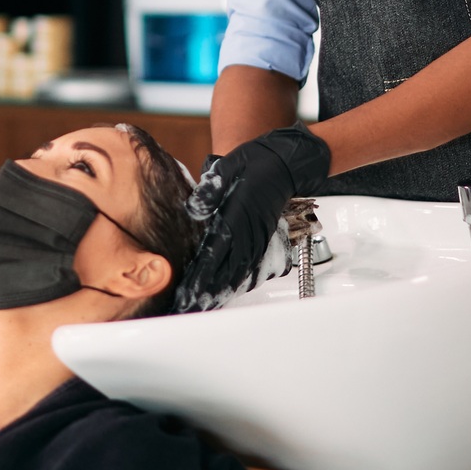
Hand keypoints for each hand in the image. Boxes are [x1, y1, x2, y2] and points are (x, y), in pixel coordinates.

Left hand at [171, 127, 330, 313]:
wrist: (283, 162)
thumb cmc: (252, 163)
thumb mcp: (226, 169)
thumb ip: (209, 191)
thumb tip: (193, 209)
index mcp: (235, 216)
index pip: (214, 253)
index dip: (200, 275)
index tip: (187, 291)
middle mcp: (248, 232)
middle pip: (226, 271)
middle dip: (208, 291)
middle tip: (190, 307)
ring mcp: (258, 237)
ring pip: (240, 272)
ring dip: (223, 290)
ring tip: (206, 305)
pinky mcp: (262, 238)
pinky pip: (251, 265)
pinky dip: (239, 281)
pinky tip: (229, 289)